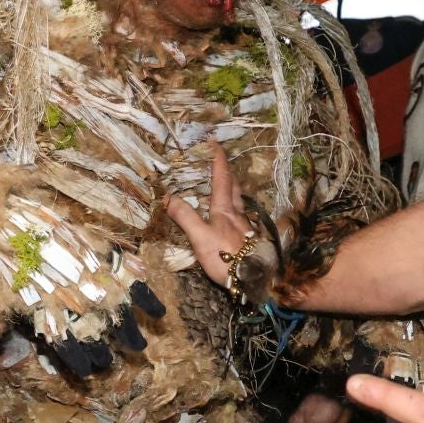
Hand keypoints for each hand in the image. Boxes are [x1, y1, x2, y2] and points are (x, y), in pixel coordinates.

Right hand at [165, 141, 255, 288]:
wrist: (254, 280)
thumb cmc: (226, 257)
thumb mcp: (200, 237)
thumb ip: (185, 217)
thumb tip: (169, 198)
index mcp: (225, 208)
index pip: (222, 177)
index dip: (218, 159)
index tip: (214, 142)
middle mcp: (237, 213)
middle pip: (234, 186)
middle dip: (226, 172)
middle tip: (219, 162)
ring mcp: (243, 226)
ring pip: (238, 201)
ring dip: (231, 189)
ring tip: (223, 185)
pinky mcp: (246, 239)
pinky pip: (239, 216)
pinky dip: (232, 208)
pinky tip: (229, 217)